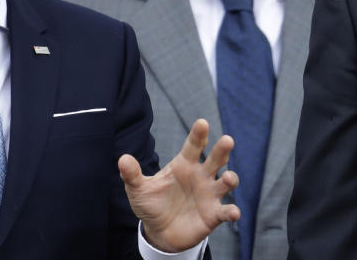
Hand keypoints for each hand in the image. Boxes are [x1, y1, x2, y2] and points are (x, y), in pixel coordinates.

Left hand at [119, 118, 240, 251]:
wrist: (159, 233)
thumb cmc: (152, 205)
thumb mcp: (139, 190)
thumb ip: (132, 175)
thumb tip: (122, 159)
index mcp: (184, 165)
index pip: (193, 146)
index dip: (198, 135)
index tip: (202, 123)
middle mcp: (201, 176)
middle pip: (216, 159)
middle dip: (222, 149)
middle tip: (227, 140)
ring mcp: (210, 194)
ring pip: (226, 182)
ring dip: (230, 179)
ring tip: (227, 178)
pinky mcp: (213, 214)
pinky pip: (225, 211)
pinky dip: (231, 212)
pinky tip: (234, 213)